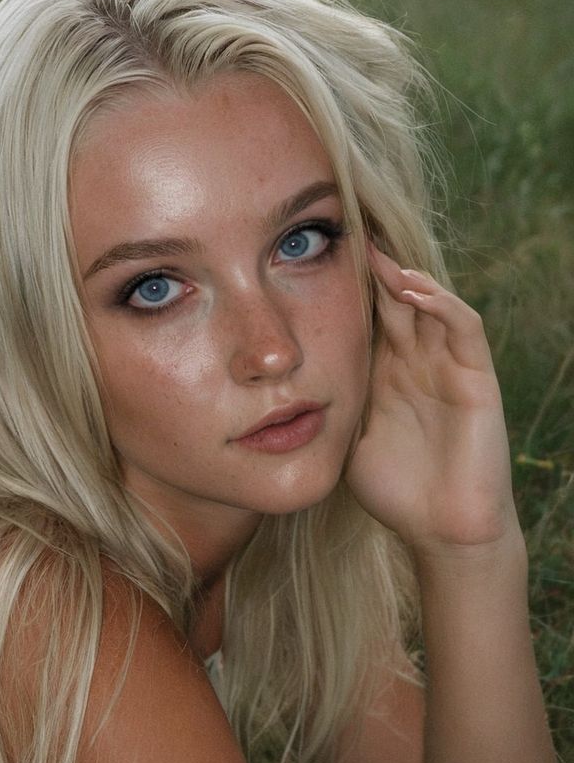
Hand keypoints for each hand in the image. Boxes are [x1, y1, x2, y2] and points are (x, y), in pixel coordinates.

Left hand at [345, 245, 519, 556]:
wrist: (441, 530)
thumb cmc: (396, 491)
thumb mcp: (349, 441)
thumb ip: (331, 408)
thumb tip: (284, 390)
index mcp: (385, 375)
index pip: (368, 318)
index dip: (348, 290)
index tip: (316, 261)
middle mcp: (417, 363)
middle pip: (397, 301)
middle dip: (374, 268)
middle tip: (346, 232)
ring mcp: (448, 367)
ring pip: (431, 305)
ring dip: (406, 276)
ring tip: (376, 251)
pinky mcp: (477, 378)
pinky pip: (463, 328)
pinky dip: (442, 303)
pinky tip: (414, 288)